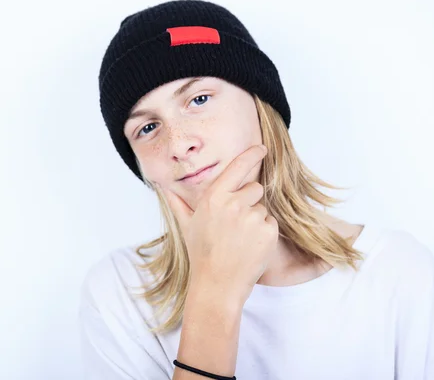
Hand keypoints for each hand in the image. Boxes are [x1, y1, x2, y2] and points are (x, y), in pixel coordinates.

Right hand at [160, 145, 278, 299]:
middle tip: (235, 225)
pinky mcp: (267, 231)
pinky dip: (264, 234)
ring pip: (262, 208)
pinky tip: (250, 247)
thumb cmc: (201, 254)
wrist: (217, 284)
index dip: (251, 155)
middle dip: (249, 202)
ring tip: (241, 240)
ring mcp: (252, 217)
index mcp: (214, 198)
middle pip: (254, 188)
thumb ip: (177, 203)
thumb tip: (162, 187)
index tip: (261, 148)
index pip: (237, 168)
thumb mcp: (187, 226)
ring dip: (256, 220)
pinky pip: (271, 223)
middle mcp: (234, 203)